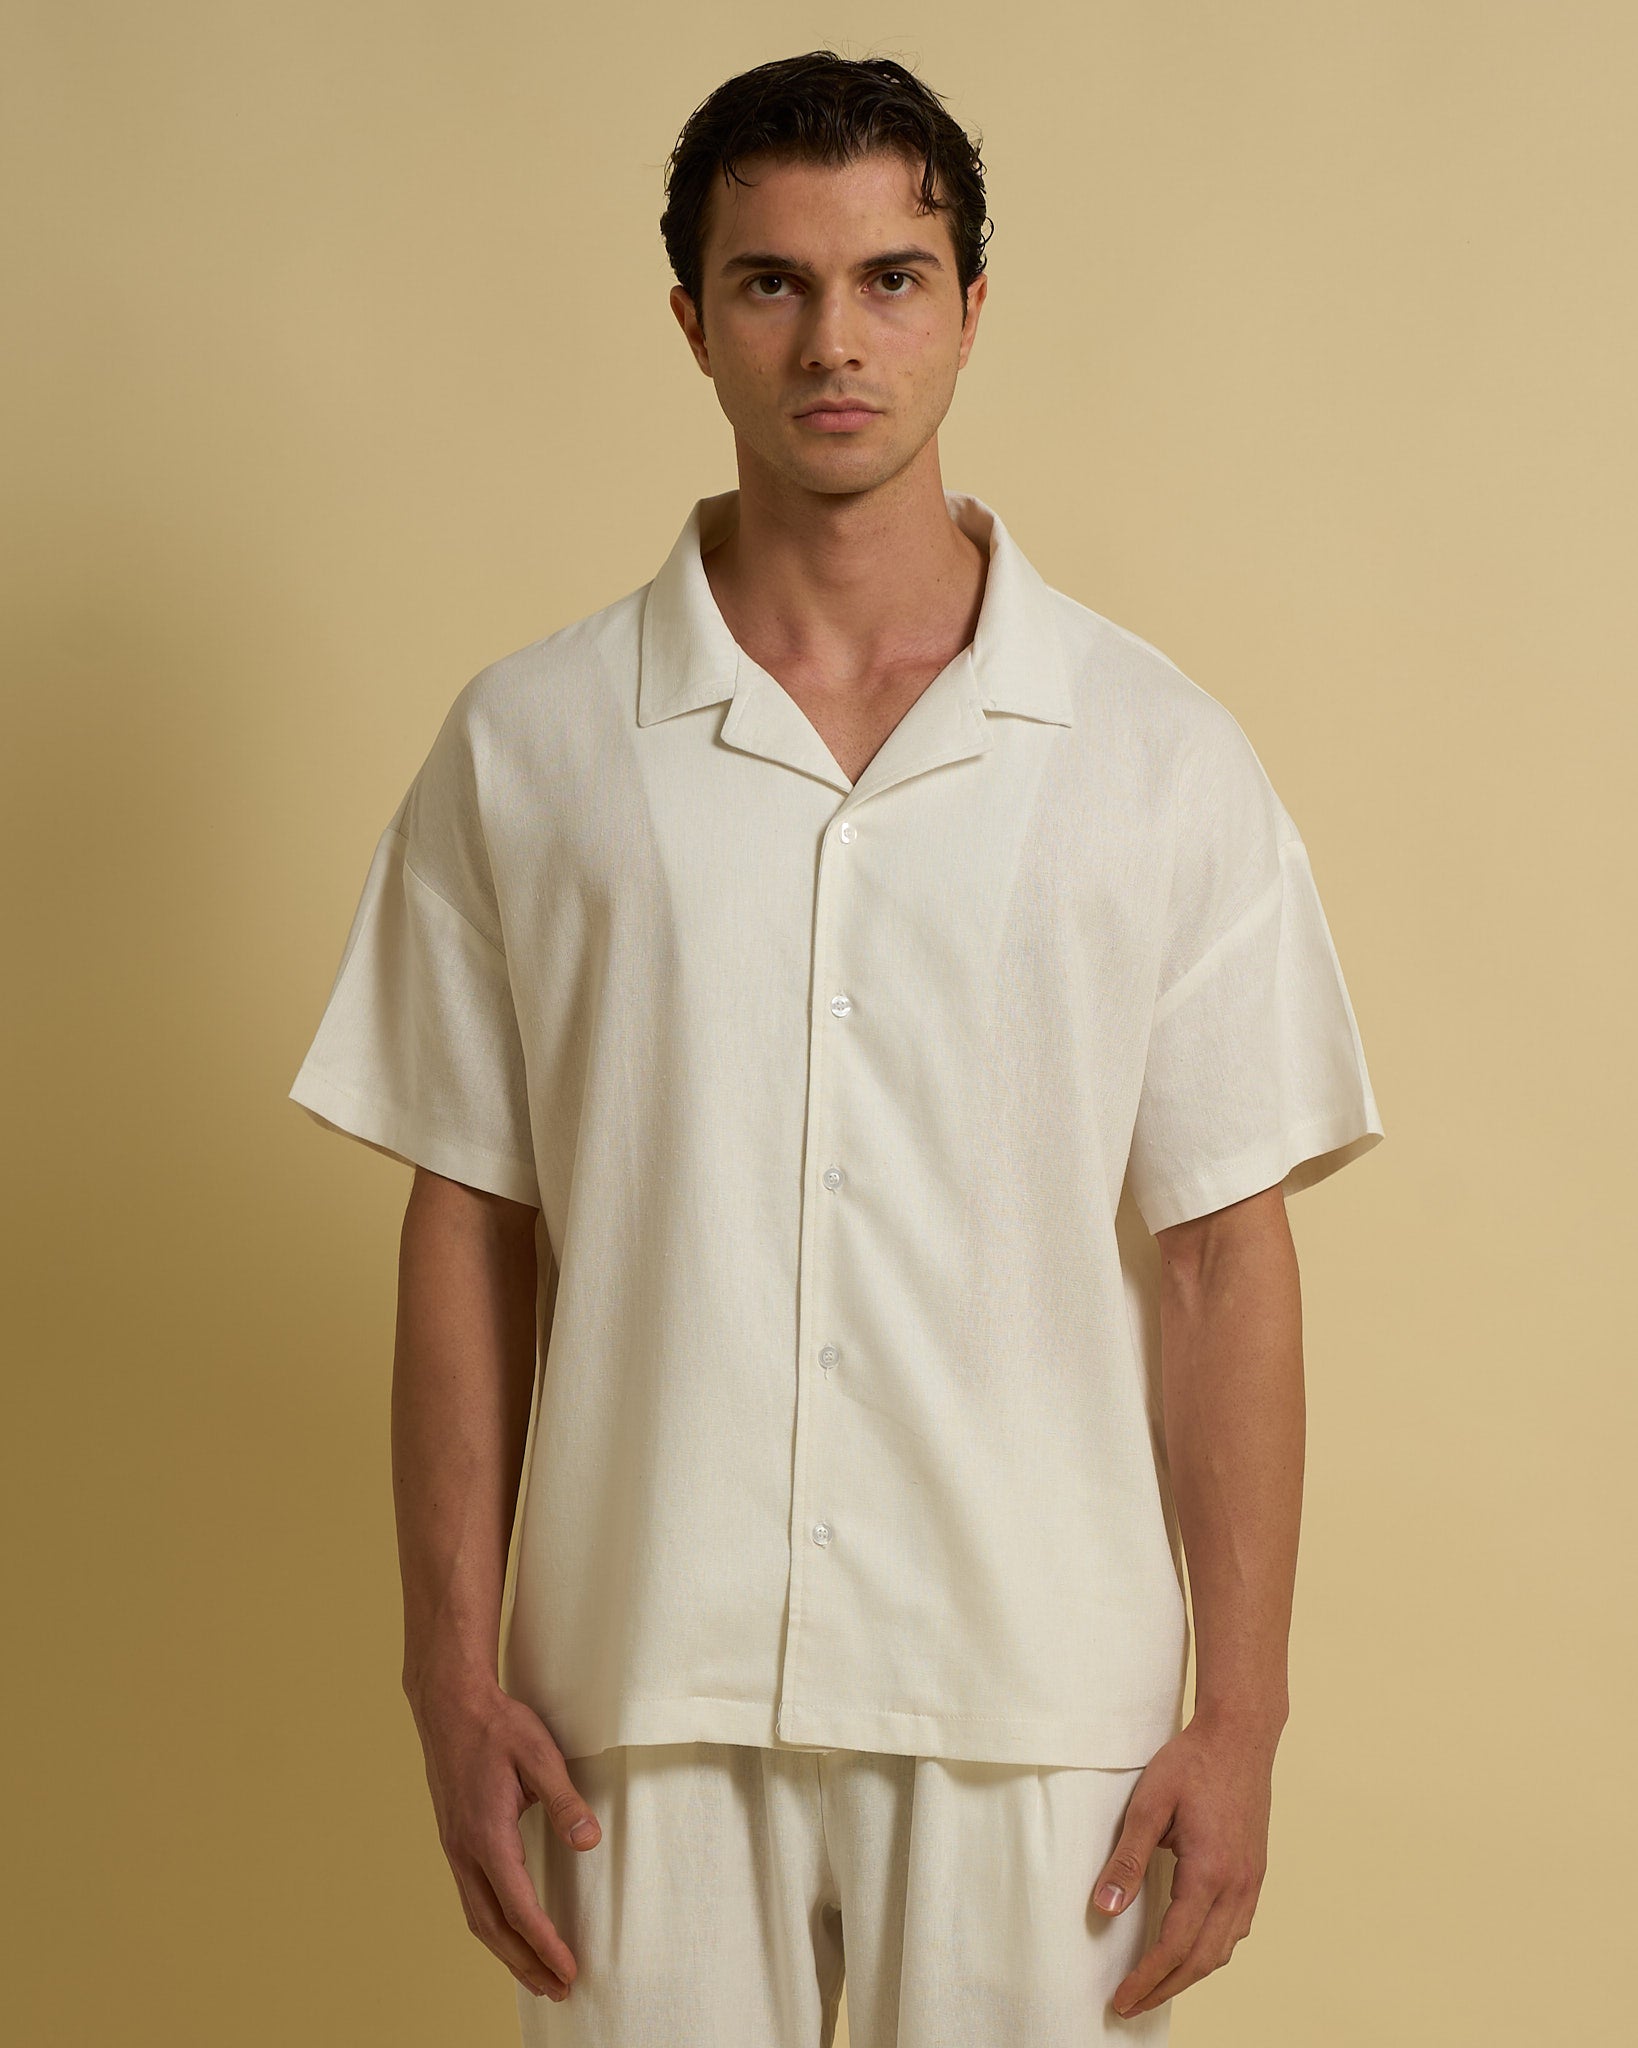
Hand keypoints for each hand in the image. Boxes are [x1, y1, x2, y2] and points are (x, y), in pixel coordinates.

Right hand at [405, 1674, 602, 2002]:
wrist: (448, 1703)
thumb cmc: (497, 1725)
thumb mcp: (539, 1754)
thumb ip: (564, 1800)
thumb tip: (589, 1841)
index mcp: (487, 1834)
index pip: (518, 1906)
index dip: (544, 1944)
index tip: (569, 1970)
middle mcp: (465, 1849)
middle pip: (492, 1927)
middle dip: (525, 1964)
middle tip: (558, 1991)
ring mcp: (454, 1847)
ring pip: (477, 1917)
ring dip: (506, 1952)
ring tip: (537, 1976)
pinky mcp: (454, 1839)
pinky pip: (471, 1898)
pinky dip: (491, 1927)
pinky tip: (508, 1931)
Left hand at [1091, 1708, 1278, 2019]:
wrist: (1240, 1735)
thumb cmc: (1192, 1763)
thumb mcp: (1148, 1803)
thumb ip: (1126, 1858)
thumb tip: (1104, 1909)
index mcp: (1209, 1872)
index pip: (1175, 1945)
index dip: (1147, 1979)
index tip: (1121, 1999)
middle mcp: (1236, 1885)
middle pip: (1201, 1960)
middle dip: (1165, 1988)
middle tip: (1130, 2005)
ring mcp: (1251, 1881)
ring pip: (1223, 1950)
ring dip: (1189, 1974)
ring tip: (1155, 1984)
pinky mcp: (1255, 1873)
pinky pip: (1236, 1929)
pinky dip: (1211, 1950)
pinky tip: (1191, 1948)